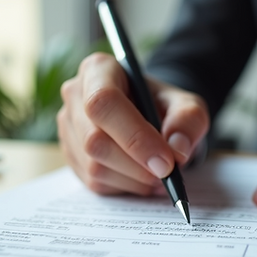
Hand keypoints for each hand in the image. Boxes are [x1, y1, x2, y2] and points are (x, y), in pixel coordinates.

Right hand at [57, 53, 209, 194]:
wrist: (150, 116)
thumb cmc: (164, 106)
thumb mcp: (187, 105)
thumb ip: (188, 121)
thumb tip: (177, 149)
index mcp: (99, 69)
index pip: (104, 102)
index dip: (135, 136)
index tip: (166, 162)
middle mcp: (74, 95)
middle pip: (95, 140)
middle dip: (137, 165)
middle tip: (167, 173)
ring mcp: (68, 127)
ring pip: (94, 167)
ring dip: (133, 179)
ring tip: (159, 175)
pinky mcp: (71, 155)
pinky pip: (94, 183)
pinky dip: (125, 187)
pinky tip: (142, 177)